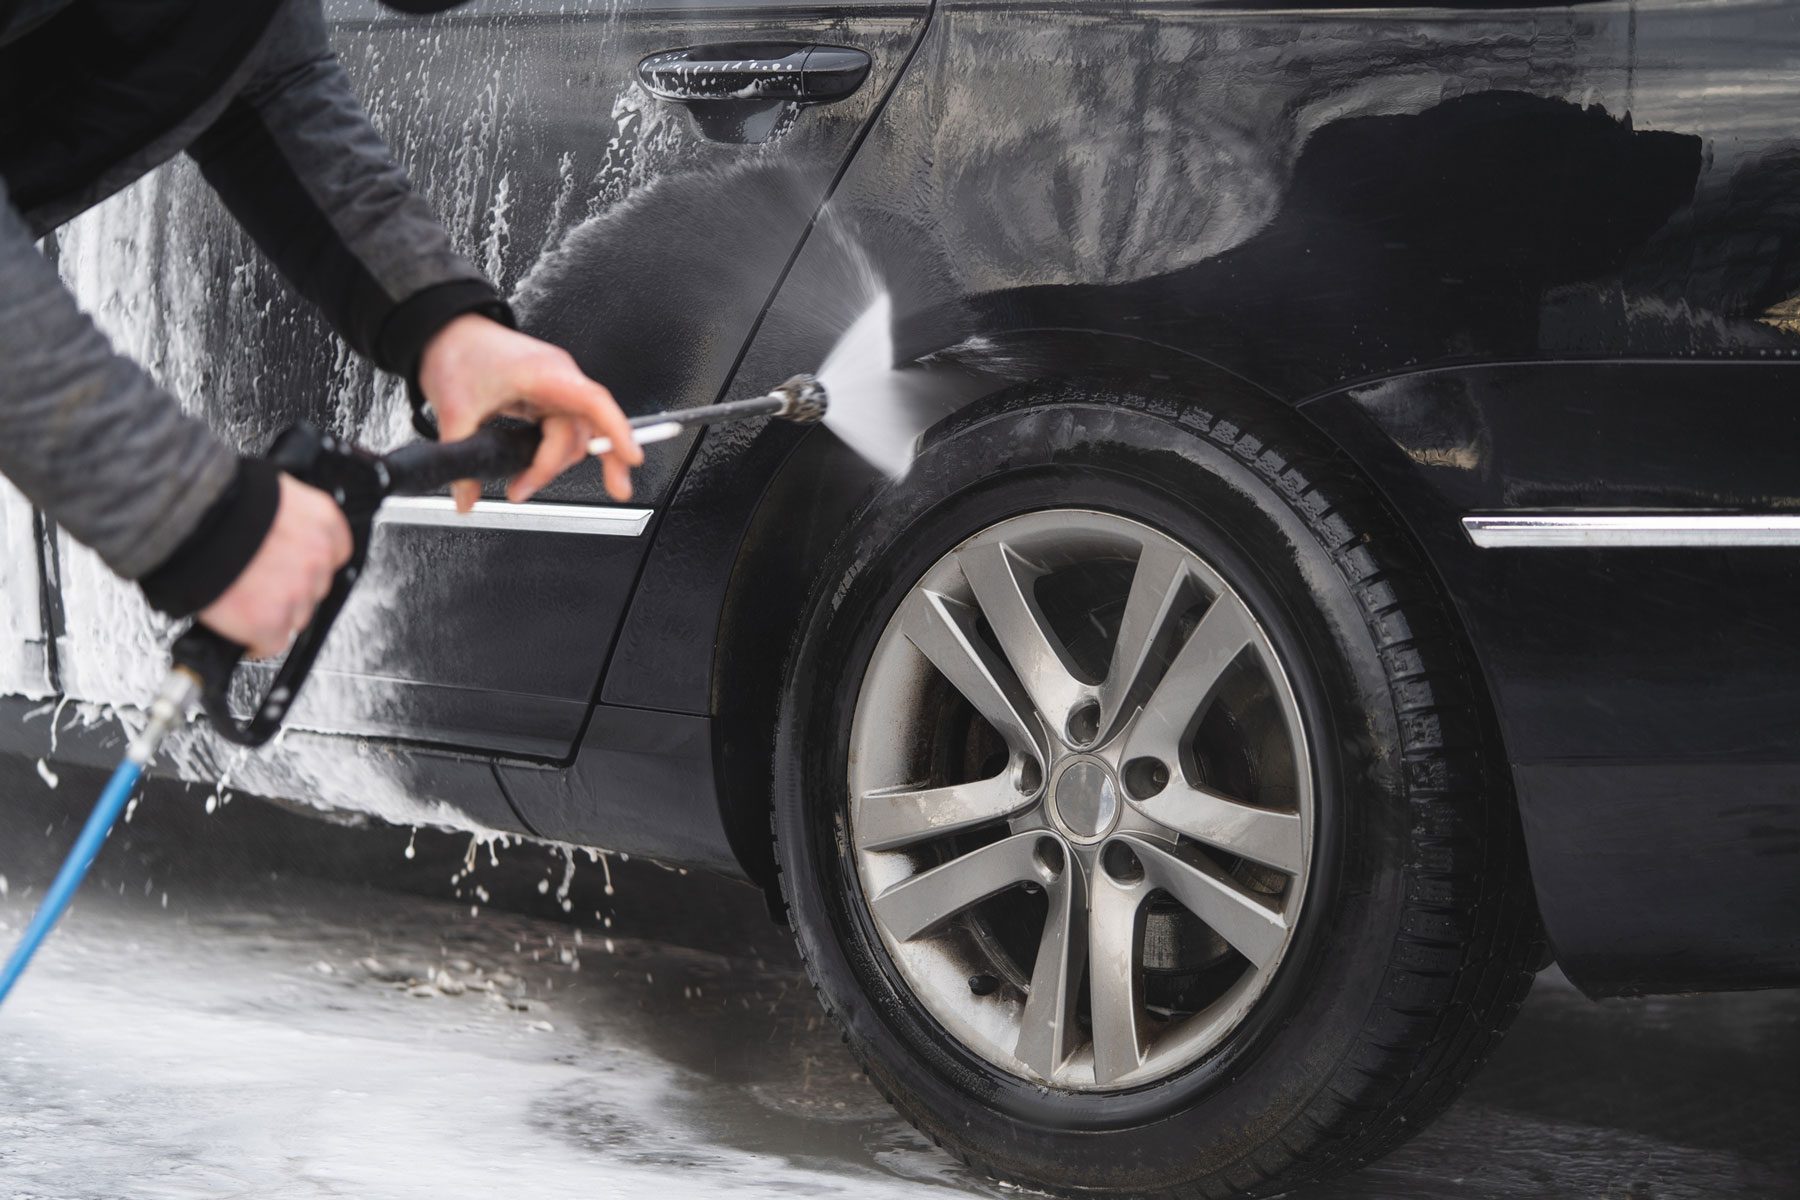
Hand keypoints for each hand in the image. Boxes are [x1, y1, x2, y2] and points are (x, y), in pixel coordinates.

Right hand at [198, 474, 353, 658]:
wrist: (186, 520)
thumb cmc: (215, 500)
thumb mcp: (267, 493)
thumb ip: (284, 517)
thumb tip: (278, 532)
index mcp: (321, 520)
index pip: (334, 552)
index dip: (308, 563)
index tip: (292, 567)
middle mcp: (316, 557)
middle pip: (314, 588)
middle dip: (289, 588)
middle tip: (259, 582)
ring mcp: (296, 592)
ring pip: (296, 617)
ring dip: (274, 613)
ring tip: (242, 598)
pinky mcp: (270, 621)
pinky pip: (272, 643)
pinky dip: (256, 641)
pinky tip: (242, 629)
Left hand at [417, 314, 642, 510]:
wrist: (447, 331)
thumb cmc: (459, 351)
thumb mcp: (455, 409)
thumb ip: (462, 457)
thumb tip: (467, 497)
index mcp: (544, 373)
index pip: (594, 402)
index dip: (618, 430)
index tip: (631, 458)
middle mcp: (559, 378)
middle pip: (581, 431)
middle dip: (554, 466)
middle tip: (525, 491)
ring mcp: (557, 388)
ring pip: (574, 435)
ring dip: (551, 463)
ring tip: (521, 482)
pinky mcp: (548, 396)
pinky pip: (566, 428)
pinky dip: (561, 451)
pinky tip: (551, 467)